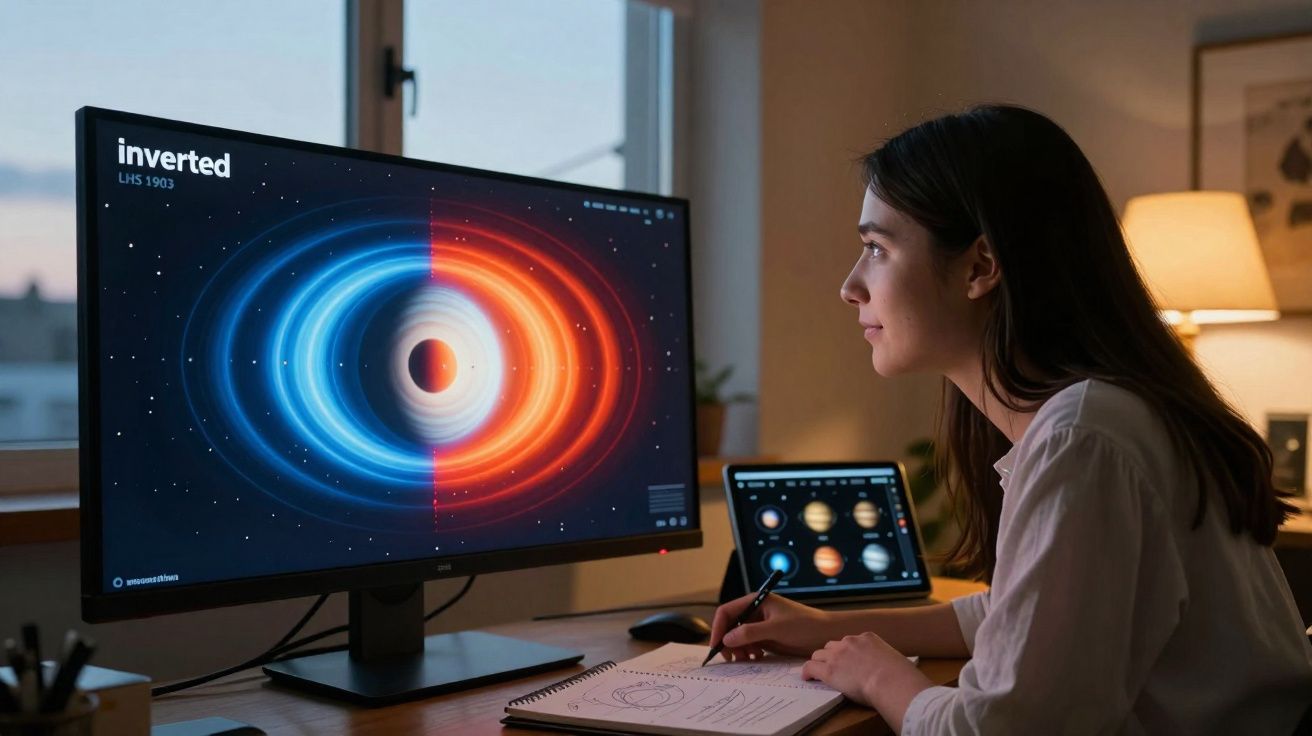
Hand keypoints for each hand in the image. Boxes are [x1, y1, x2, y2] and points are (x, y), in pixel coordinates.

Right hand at [709, 592, 833, 660]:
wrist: (826, 635)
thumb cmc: (804, 625)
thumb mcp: (776, 629)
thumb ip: (750, 633)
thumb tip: (727, 639)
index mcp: (756, 600)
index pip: (727, 611)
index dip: (718, 628)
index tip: (716, 645)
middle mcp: (755, 610)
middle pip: (730, 625)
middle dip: (728, 641)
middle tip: (732, 658)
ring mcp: (760, 624)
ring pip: (738, 637)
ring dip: (738, 649)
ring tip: (747, 658)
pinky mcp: (766, 636)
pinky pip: (748, 644)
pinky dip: (748, 651)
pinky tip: (757, 657)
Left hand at [802, 632, 931, 721]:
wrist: (890, 681)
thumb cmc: (899, 675)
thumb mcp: (895, 659)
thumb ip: (886, 659)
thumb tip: (890, 667)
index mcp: (867, 637)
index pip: (850, 642)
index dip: (846, 652)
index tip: (847, 660)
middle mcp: (850, 642)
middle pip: (832, 646)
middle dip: (831, 655)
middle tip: (832, 666)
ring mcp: (837, 655)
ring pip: (819, 655)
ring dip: (819, 662)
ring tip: (817, 672)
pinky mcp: (828, 670)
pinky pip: (811, 667)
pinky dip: (807, 672)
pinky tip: (807, 678)